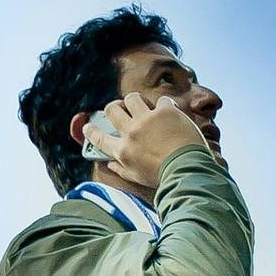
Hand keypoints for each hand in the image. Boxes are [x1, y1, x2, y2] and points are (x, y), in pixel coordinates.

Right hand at [82, 93, 213, 187]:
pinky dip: (163, 105)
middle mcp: (131, 132)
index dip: (91, 131)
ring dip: (134, 100)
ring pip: (132, 98)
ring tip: (141, 105)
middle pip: (112, 110)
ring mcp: (147, 119)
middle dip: (113, 108)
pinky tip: (168, 111)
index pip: (98, 138)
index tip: (88, 126)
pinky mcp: (165, 111)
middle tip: (118, 109)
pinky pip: (160, 100)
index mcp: (122, 150)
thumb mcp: (136, 177)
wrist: (187, 167)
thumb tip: (110, 163)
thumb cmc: (162, 176)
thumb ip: (120, 169)